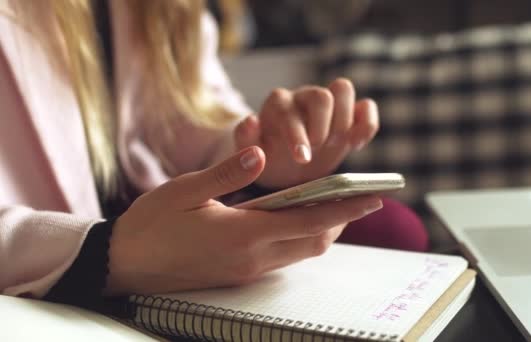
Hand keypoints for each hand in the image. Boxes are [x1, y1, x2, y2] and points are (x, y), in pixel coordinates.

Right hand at [105, 146, 381, 294]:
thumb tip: (261, 152)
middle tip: (357, 197)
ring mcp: (246, 270)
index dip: (344, 209)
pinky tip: (295, 218)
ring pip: (300, 252)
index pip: (309, 221)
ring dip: (321, 230)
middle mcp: (252, 257)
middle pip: (314, 242)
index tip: (372, 197)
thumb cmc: (152, 223)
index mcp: (243, 233)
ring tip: (331, 203)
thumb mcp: (186, 189)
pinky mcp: (238, 274)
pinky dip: (299, 238)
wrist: (124, 264)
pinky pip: (282, 258)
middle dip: (340, 220)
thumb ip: (228, 172)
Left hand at [234, 78, 378, 188]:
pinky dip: (367, 123)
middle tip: (319, 148)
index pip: (289, 109)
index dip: (297, 134)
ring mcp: (329, 103)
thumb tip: (250, 120)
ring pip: (343, 88)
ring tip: (336, 145)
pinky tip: (356, 144)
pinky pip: (366, 106)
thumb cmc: (268, 158)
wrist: (287, 169)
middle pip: (321, 94)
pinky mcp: (350, 115)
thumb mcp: (251, 154)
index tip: (302, 159)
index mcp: (278, 105)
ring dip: (344, 120)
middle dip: (323, 126)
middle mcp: (303, 97)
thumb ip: (245, 138)